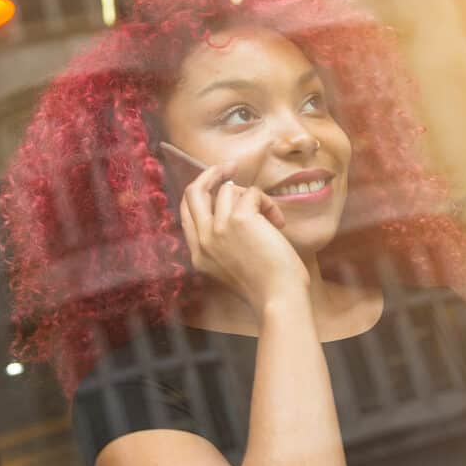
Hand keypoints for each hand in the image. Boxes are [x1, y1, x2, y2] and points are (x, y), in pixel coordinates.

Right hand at [179, 163, 309, 309]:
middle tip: (231, 166)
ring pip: (230, 189)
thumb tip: (235, 206)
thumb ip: (224, 242)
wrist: (278, 298)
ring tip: (271, 221)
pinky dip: (269, 204)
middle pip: (193, 192)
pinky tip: (278, 225)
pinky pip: (253, 193)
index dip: (201, 192)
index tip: (218, 181)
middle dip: (211, 173)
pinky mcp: (238, 219)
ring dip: (255, 199)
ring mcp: (217, 229)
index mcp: (198, 255)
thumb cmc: (266, 286)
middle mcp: (202, 240)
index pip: (187, 212)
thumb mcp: (233, 267)